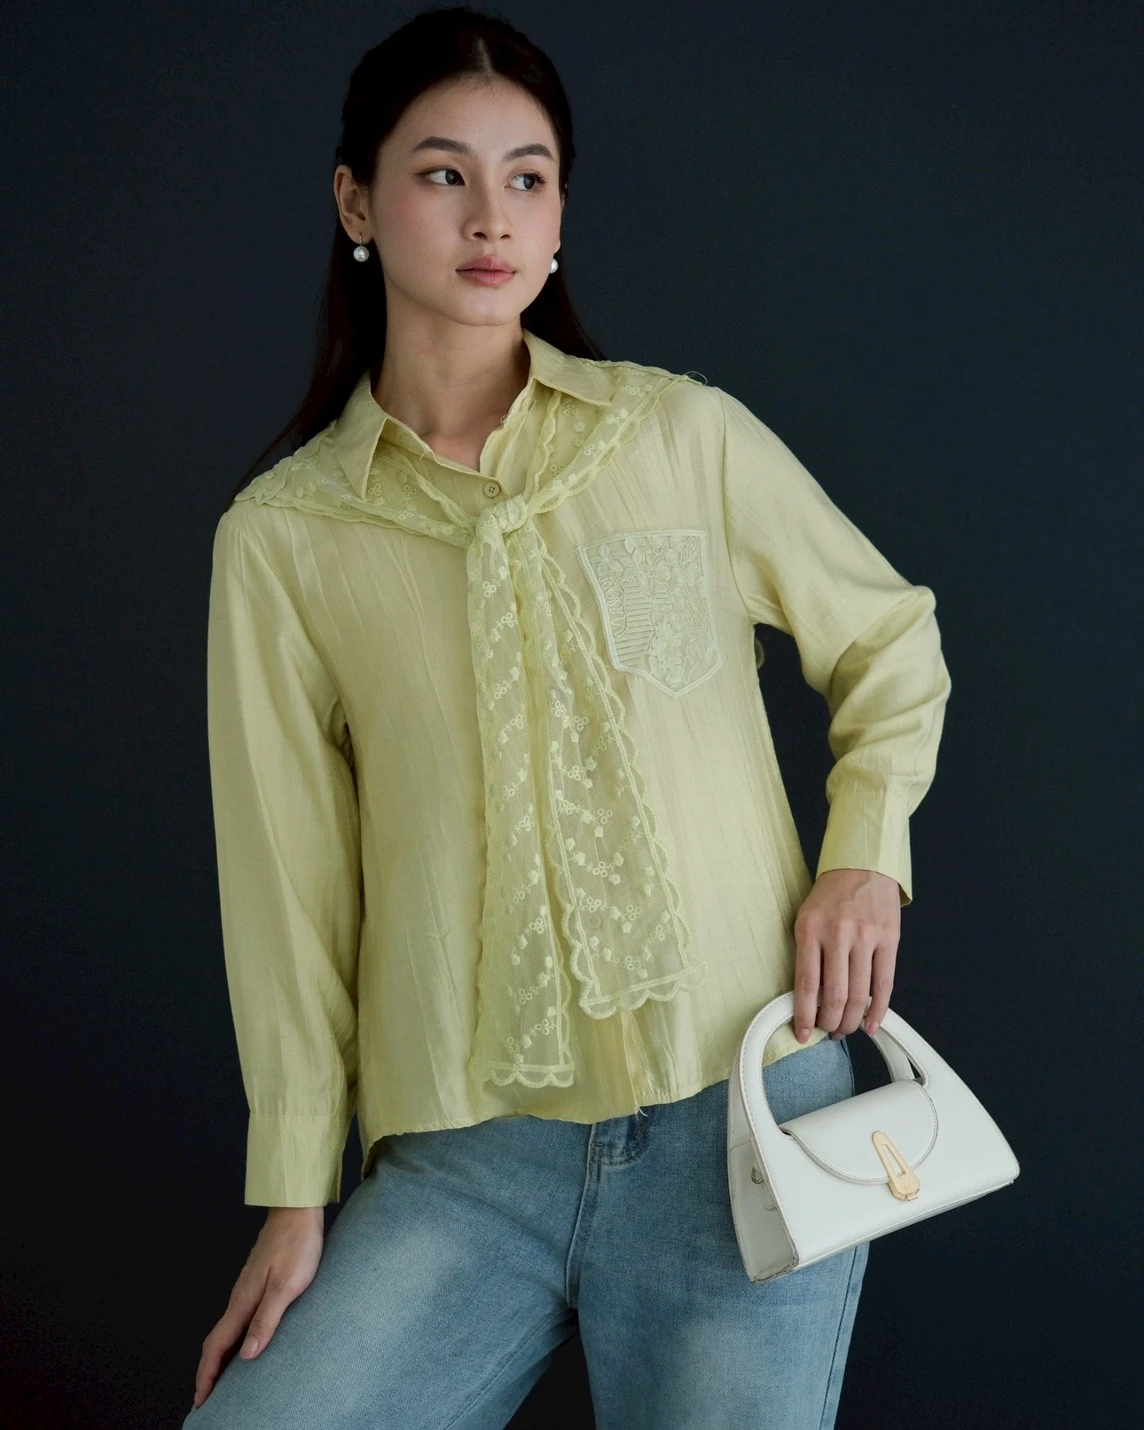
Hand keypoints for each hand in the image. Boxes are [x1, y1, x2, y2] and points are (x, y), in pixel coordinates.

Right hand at [191, 1205, 324, 1411]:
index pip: (218, 1345)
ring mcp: (248, 1288)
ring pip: (227, 1330)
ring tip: (222, 1379)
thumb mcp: (287, 1285)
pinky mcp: (258, 1281)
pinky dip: (234, 1338)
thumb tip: (247, 1356)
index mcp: (244, 1301)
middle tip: (206, 1398)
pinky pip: (239, 1318)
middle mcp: (240, 1297)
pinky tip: (245, 1342)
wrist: (297, 1211)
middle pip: (217, 1341)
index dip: (207, 1375)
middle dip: (209, 1371)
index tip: (201, 1399)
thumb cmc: (296, 1245)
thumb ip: (267, 1319)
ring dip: (221, 1356)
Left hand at [792, 867, 900, 1042]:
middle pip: (835, 995)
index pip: (806, 984)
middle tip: (828, 1032)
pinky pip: (885, 984)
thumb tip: (808, 999)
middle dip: (831, 1023)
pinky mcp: (890, 939)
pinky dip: (879, 1010)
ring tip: (845, 1030)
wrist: (862, 864)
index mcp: (811, 929)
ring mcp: (867, 937)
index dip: (805, 1016)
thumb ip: (806, 954)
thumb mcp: (806, 918)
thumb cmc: (830, 895)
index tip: (804, 1034)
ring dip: (851, 1021)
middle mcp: (839, 933)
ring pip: (860, 994)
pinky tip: (871, 1024)